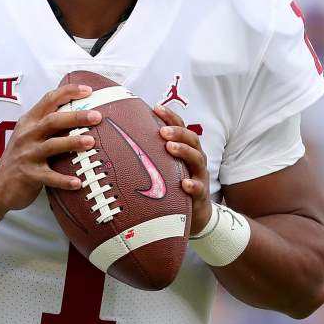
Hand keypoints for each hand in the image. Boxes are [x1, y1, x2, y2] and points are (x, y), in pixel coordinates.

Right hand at [0, 84, 101, 210]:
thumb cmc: (20, 158)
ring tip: (91, 142)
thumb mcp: (29, 135)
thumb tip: (81, 114)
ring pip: (52, 145)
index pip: (48, 99)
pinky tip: (78, 183)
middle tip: (97, 116)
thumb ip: (48, 124)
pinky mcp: (28, 175)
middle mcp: (27, 135)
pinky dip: (64, 180)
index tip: (88, 90)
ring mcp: (27, 155)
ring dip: (72, 142)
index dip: (68, 92)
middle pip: (53, 120)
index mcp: (29, 122)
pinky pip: (49, 177)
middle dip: (76, 116)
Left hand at [153, 105, 210, 234]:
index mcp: (186, 149)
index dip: (170, 116)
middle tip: (162, 131)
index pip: (180, 127)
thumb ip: (151, 152)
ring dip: (184, 151)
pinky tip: (184, 184)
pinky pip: (199, 188)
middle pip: (191, 139)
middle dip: (177, 132)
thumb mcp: (165, 167)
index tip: (156, 108)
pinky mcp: (200, 195)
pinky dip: (192, 185)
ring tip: (170, 148)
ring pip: (197, 159)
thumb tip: (123, 137)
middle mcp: (195, 159)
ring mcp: (199, 176)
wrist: (193, 215)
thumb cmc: (174, 186)